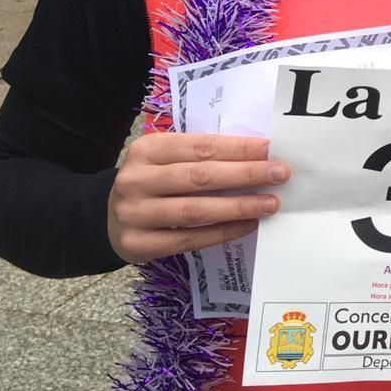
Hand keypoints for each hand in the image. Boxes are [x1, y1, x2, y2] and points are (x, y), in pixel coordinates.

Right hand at [107, 133, 288, 264]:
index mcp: (146, 149)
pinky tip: (248, 226)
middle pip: (200, 176)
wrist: (110, 218)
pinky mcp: (138, 244)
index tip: (271, 149)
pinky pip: (188, 240)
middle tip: (281, 174)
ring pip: (195, 210)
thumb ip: (202, 155)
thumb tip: (259, 155)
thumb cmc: (154, 181)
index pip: (200, 146)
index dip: (238, 148)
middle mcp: (136, 180)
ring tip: (271, 203)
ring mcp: (134, 214)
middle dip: (246, 174)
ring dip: (238, 206)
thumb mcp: (168, 159)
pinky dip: (222, 232)